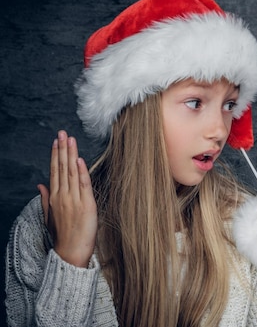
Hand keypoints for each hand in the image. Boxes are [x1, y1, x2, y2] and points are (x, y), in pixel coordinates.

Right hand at [38, 130, 97, 267]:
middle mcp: (62, 196)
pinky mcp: (86, 205)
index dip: (55, 155)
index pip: (54, 171)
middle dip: (62, 149)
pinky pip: (83, 185)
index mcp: (54, 198)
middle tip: (62, 133)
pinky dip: (81, 171)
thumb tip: (40, 185)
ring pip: (71, 173)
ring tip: (70, 139)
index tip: (56, 141)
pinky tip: (79, 159)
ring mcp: (74, 200)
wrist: (70, 253)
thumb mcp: (50, 216)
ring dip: (71, 155)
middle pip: (61, 168)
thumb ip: (46, 199)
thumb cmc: (63, 236)